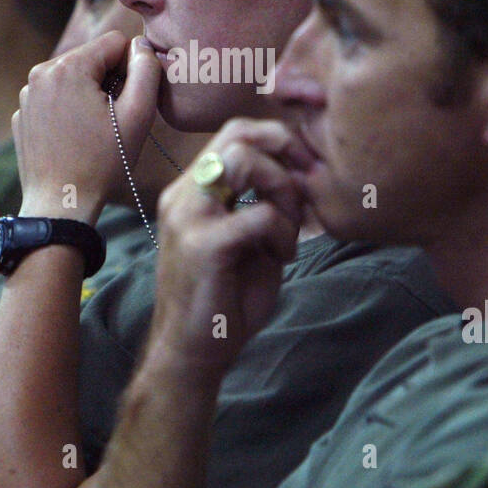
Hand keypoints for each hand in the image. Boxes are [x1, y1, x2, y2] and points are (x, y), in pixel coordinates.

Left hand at [14, 32, 159, 221]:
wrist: (61, 203)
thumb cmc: (102, 163)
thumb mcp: (138, 115)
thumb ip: (147, 71)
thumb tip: (142, 47)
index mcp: (68, 67)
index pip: (114, 43)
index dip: (131, 68)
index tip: (129, 101)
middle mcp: (40, 73)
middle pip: (92, 59)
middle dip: (108, 82)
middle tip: (113, 120)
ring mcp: (27, 95)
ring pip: (74, 79)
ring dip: (89, 96)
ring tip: (94, 132)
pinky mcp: (23, 115)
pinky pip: (55, 99)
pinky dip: (69, 111)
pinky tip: (74, 140)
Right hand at [146, 118, 313, 378]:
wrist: (192, 353)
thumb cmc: (223, 300)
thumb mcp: (248, 241)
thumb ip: (265, 203)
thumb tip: (302, 174)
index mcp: (191, 191)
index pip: (233, 133)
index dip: (275, 139)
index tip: (303, 170)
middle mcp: (183, 194)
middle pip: (238, 134)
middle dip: (284, 153)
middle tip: (305, 190)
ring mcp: (188, 216)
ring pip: (243, 159)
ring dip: (282, 187)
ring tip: (291, 225)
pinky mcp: (203, 244)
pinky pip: (259, 213)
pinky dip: (283, 231)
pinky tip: (283, 255)